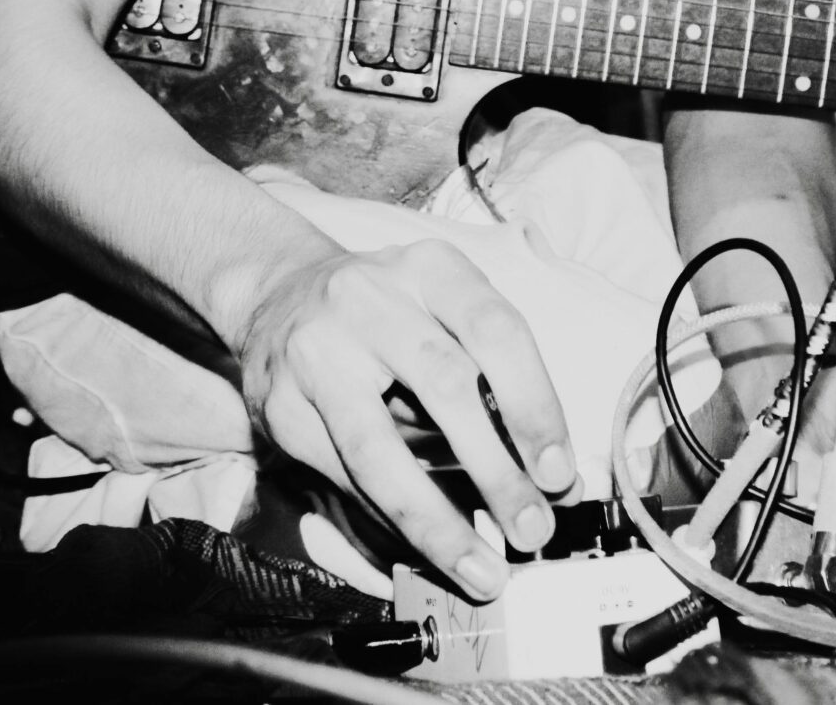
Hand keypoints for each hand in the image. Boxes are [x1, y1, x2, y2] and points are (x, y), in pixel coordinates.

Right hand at [233, 239, 575, 598]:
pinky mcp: (278, 404)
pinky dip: (391, 518)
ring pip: (379, 448)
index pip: (495, 330)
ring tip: (481, 566)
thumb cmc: (389, 315)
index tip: (557, 472)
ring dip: (437, 518)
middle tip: (532, 528)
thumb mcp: (447, 318)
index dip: (533, 405)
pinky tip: (428, 545)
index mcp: (430, 269)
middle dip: (496, 470)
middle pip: (444, 385)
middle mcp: (369, 298)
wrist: (278, 295)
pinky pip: (343, 476)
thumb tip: (554, 481)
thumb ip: (498, 385)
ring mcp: (316, 350)